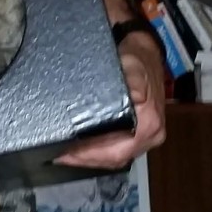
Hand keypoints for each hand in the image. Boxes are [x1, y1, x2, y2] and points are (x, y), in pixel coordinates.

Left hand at [57, 31, 165, 169]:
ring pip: (115, 157)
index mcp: (150, 122)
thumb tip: (136, 97)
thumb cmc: (138, 58)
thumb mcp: (133, 63)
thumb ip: (133, 78)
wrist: (147, 52)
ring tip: (66, 154)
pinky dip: (98, 153)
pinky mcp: (138, 132)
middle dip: (85, 160)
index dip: (90, 156)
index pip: (117, 151)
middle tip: (60, 156)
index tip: (67, 154)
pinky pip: (117, 150)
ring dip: (90, 159)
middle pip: (114, 158)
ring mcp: (146, 136)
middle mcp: (151, 133)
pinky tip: (81, 150)